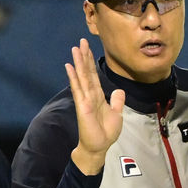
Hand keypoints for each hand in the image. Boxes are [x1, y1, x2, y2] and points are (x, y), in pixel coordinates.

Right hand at [65, 38, 124, 173]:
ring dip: (78, 62)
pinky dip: (74, 77)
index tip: (89, 48)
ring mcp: (85, 99)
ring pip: (82, 77)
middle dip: (85, 57)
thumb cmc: (106, 132)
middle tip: (81, 41)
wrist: (99, 146)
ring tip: (75, 48)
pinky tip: (69, 66)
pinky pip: (78, 89)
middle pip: (87, 72)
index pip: (94, 76)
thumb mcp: (117, 114)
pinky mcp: (83, 106)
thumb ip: (117, 101)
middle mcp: (90, 95)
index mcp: (98, 96)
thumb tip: (119, 90)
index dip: (92, 62)